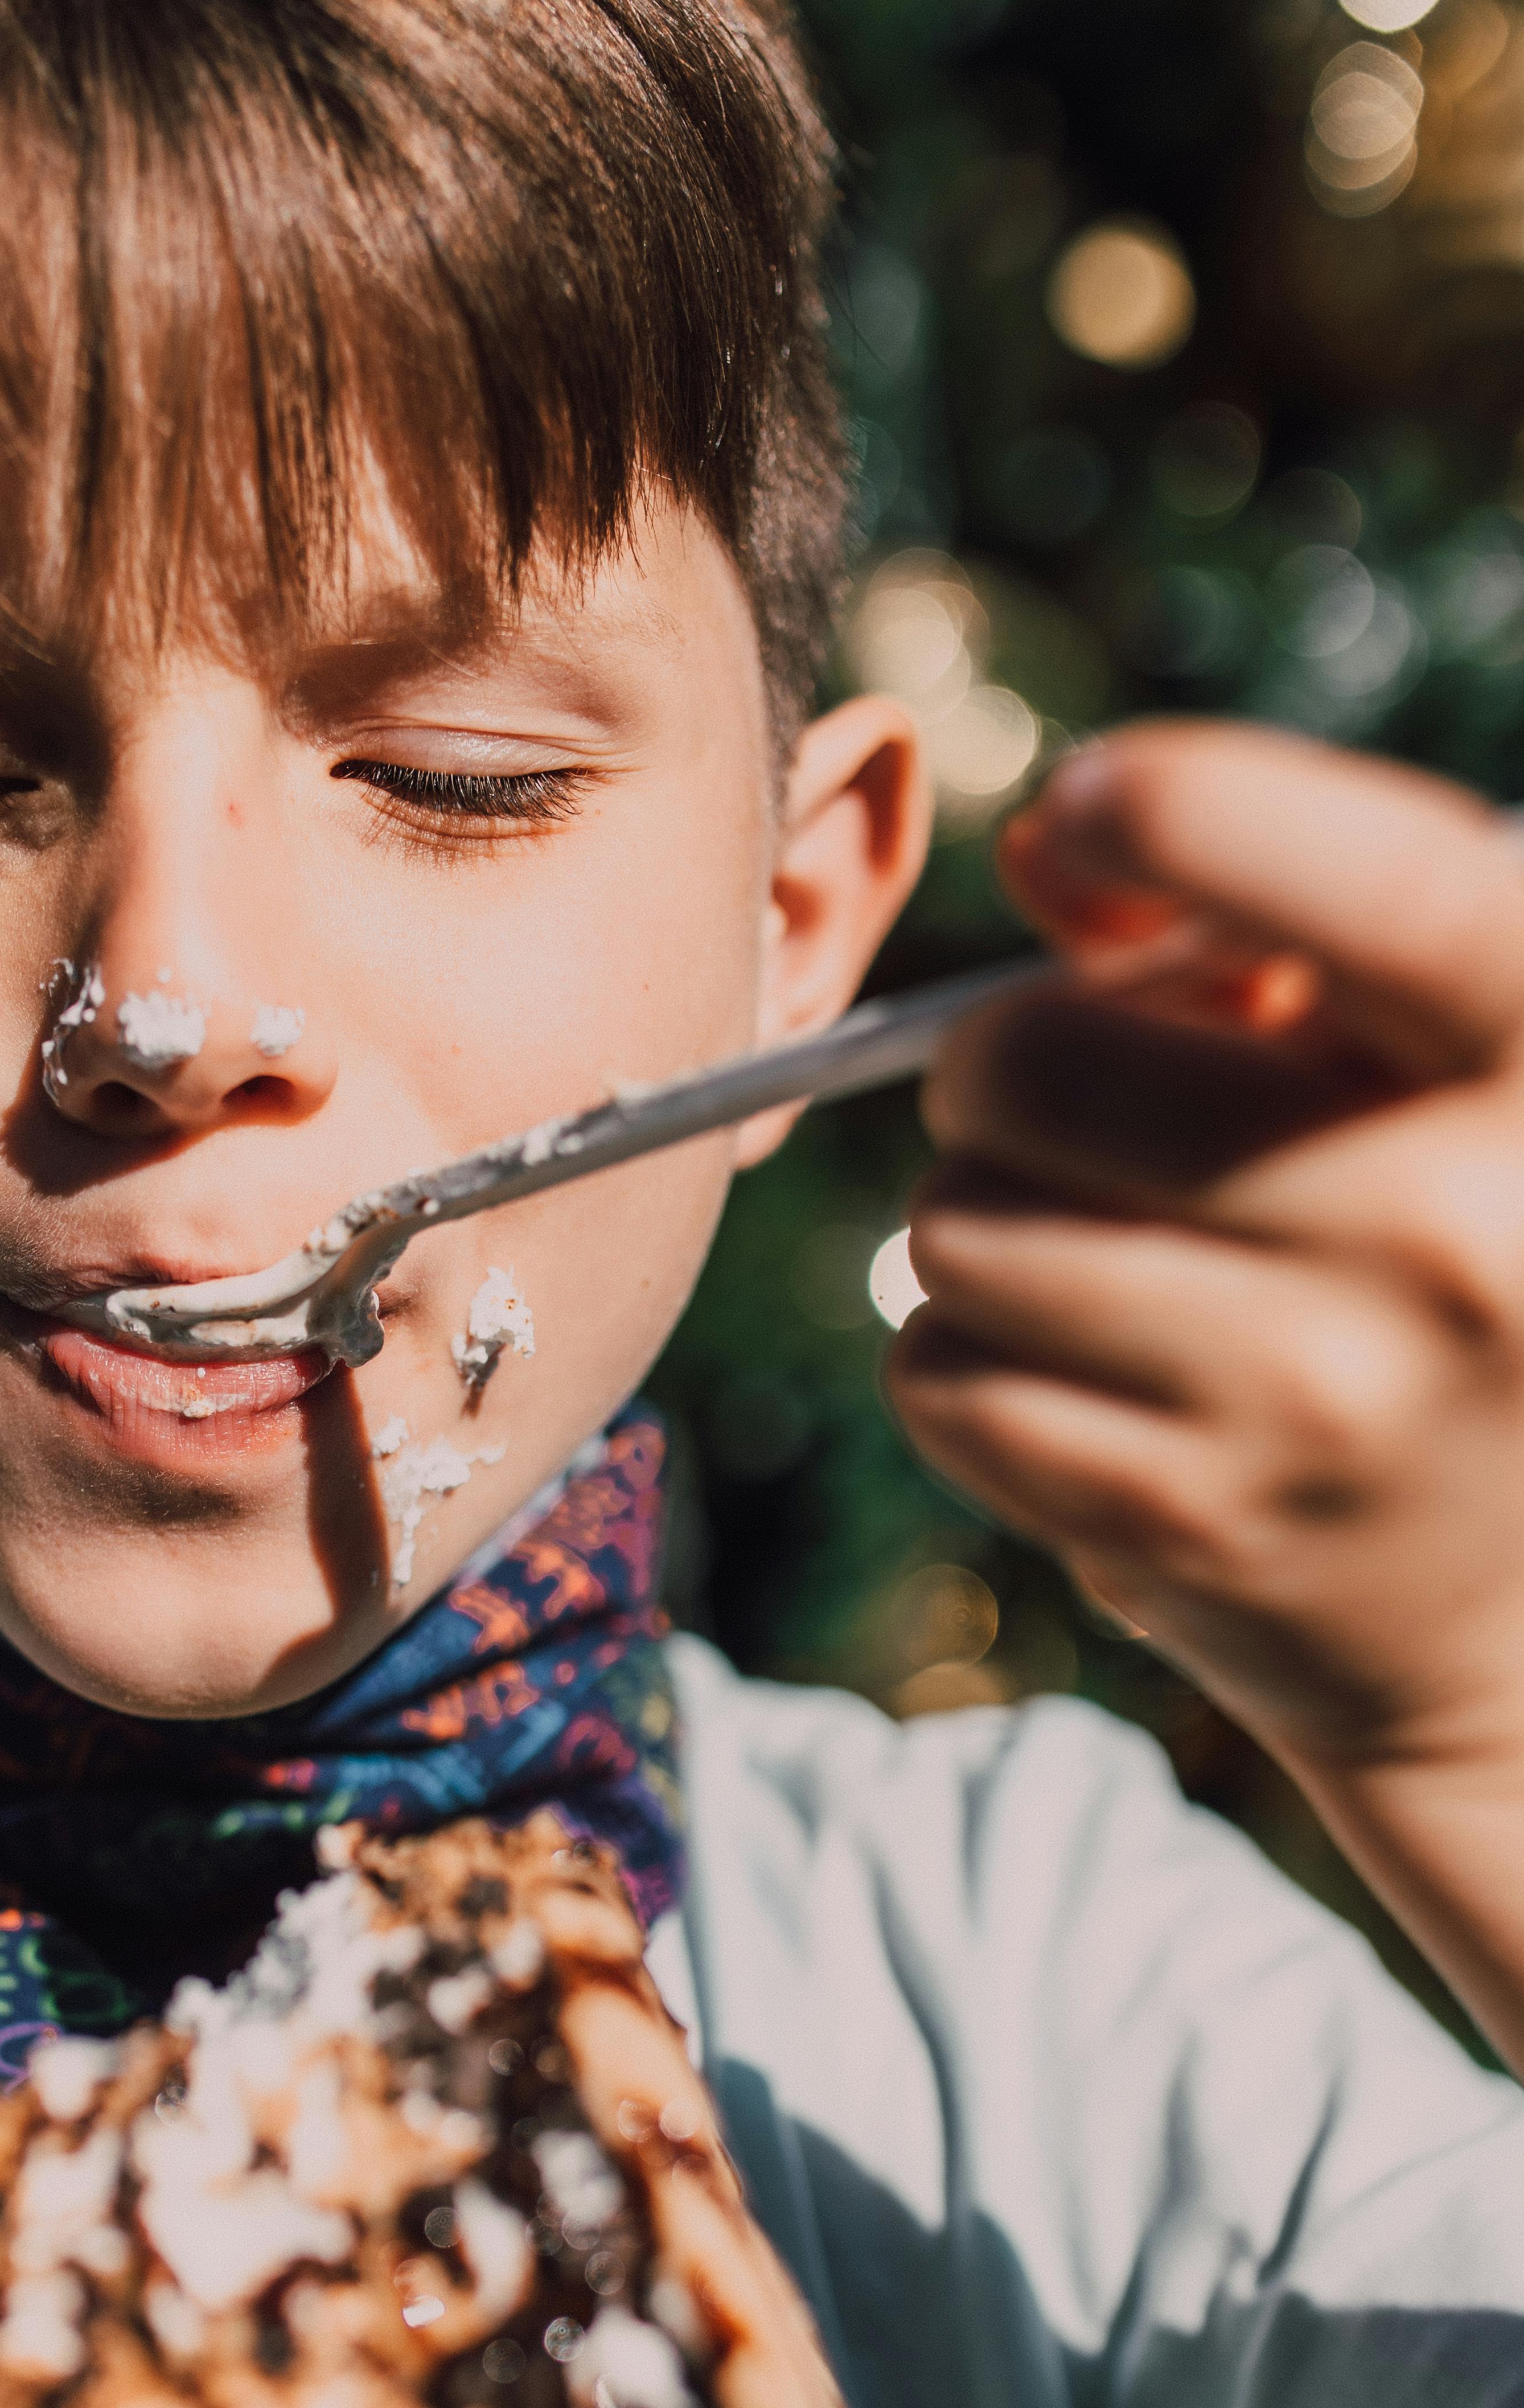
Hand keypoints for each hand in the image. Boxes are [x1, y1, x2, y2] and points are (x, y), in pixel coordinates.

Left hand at [886, 721, 1523, 2065]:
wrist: (1503, 1609)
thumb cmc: (1432, 1255)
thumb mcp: (1416, 1068)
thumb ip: (1261, 924)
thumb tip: (1060, 841)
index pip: (1375, 882)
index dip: (1197, 807)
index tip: (1101, 797)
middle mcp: (1453, 1234)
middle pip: (1036, 1065)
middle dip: (1004, 1066)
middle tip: (1057, 1102)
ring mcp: (1317, 1399)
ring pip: (955, 1230)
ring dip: (979, 1226)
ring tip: (1094, 1256)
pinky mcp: (1190, 1529)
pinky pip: (940, 1379)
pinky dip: (966, 1365)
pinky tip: (1077, 1372)